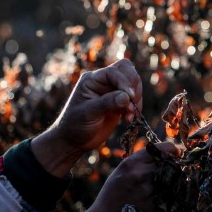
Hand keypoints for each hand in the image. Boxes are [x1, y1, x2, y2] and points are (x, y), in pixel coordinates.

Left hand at [31, 59, 142, 176]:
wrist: (75, 141)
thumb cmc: (75, 125)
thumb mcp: (89, 114)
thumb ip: (107, 103)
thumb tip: (127, 97)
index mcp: (92, 80)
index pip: (113, 72)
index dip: (124, 82)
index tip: (130, 97)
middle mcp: (102, 82)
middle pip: (126, 71)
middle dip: (133, 87)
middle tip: (131, 105)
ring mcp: (112, 91)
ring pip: (133, 83)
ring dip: (136, 98)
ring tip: (129, 115)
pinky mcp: (119, 102)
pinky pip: (134, 97)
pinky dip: (136, 107)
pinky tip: (129, 119)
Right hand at [72, 142, 177, 211]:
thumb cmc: (116, 190)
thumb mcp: (124, 169)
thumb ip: (142, 160)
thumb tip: (168, 154)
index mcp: (131, 162)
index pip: (160, 149)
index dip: (171, 150)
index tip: (175, 154)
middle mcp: (138, 174)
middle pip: (168, 165)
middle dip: (170, 168)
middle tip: (167, 173)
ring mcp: (145, 190)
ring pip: (169, 182)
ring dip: (168, 184)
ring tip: (157, 188)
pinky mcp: (150, 205)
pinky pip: (166, 197)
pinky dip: (164, 199)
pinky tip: (154, 201)